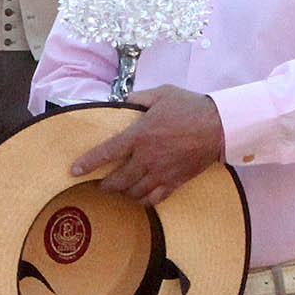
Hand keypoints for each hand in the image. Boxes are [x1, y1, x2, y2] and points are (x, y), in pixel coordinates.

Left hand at [67, 86, 227, 206]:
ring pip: (134, 192)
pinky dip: (143, 200)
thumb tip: (122, 101)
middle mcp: (147, 158)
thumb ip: (138, 98)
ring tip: (118, 190)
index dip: (88, 163)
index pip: (107, 152)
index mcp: (140, 135)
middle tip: (99, 183)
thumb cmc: (190, 107)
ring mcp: (161, 173)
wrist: (220, 126)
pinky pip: (154, 199)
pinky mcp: (175, 182)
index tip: (74, 170)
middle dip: (104, 184)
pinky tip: (139, 197)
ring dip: (122, 193)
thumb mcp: (161, 93)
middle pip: (118, 180)